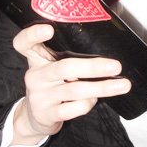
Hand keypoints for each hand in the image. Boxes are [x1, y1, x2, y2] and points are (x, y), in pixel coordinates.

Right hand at [11, 24, 130, 145]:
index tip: (49, 28)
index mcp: (35, 58)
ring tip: (121, 85)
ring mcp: (39, 96)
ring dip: (101, 87)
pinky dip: (88, 104)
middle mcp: (35, 76)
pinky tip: (95, 100)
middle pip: (64, 68)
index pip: (24, 43)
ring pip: (74, 90)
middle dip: (93, 67)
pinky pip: (73, 109)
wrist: (34, 117)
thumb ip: (67, 56)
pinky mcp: (46, 115)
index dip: (33, 34)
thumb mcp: (51, 66)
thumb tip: (103, 48)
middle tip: (115, 66)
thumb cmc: (51, 84)